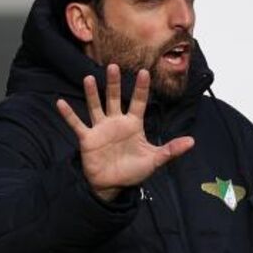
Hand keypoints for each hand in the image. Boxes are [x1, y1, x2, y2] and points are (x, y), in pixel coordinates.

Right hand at [56, 64, 194, 200]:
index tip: (144, 71)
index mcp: (133, 125)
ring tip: (88, 78)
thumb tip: (192, 141)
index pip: (138, 102)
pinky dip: (68, 115)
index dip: (141, 88)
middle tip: (113, 66)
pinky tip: (60, 103)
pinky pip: (77, 124)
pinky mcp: (88, 139)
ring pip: (95, 107)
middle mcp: (116, 122)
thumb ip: (171, 150)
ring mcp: (101, 129)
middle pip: (114, 98)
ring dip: (91, 94)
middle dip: (113, 83)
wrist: (113, 186)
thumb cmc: (133, 171)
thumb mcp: (155, 160)